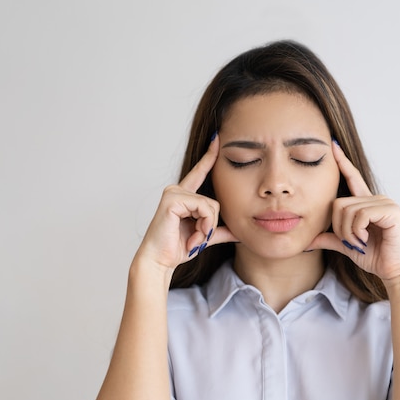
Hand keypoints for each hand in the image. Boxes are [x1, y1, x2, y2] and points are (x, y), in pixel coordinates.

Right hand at [134, 134, 237, 272]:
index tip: (217, 139)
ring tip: (194, 239)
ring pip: (211, 206)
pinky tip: (192, 237)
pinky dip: (203, 225)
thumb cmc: (176, 248)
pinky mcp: (173, 199)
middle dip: (211, 225)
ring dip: (207, 227)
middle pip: (214, 201)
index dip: (209, 157)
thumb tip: (239, 232)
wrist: (160, 261)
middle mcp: (177, 190)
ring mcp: (174, 193)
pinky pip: (203, 208)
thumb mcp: (203, 237)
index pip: (199, 173)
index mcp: (183, 196)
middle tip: (198, 239)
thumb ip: (219, 231)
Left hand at [305, 141, 399, 281]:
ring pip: (348, 210)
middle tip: (352, 241)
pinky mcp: (391, 210)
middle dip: (339, 227)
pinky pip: (361, 215)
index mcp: (366, 203)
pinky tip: (366, 239)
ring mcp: (385, 202)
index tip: (333, 145)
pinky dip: (358, 231)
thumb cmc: (374, 256)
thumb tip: (306, 242)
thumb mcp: (346, 245)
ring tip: (360, 241)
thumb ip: (329, 238)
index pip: (352, 178)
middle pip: (339, 202)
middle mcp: (376, 198)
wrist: (393, 271)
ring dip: (348, 232)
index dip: (342, 162)